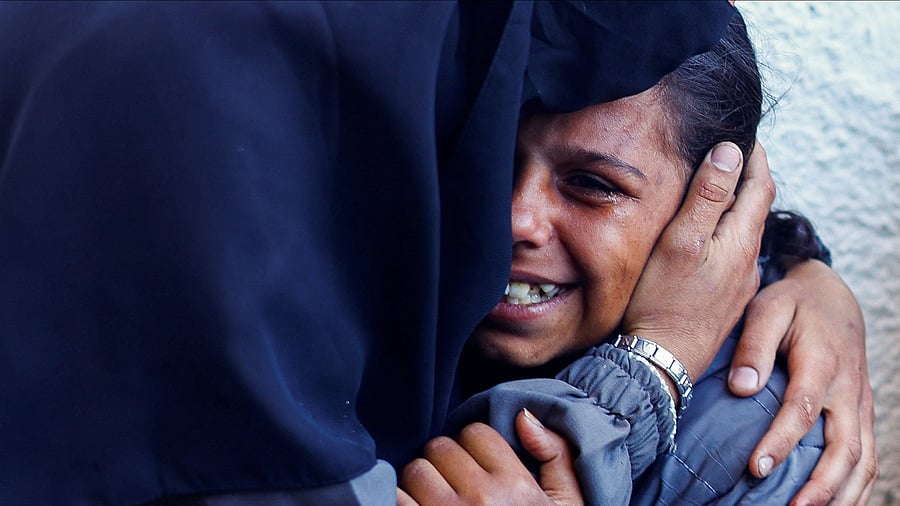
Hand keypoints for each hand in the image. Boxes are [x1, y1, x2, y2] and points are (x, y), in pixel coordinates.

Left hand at [398, 409, 582, 504]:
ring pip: (413, 471)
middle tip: (453, 486)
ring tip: (434, 504)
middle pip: (439, 447)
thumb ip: (557, 456)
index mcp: (517, 487)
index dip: (473, 449)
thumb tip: (524, 416)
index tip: (475, 468)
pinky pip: (392, 500)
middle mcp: (481, 500)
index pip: (475, 433)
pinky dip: (398, 504)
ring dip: (418, 485)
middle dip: (443, 464)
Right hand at [623, 142, 773, 381]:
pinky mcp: (726, 300)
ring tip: (714, 189)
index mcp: (740, 241)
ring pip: (744, 232)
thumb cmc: (663, 303)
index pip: (760, 184)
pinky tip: (705, 238)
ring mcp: (739, 283)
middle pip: (756, 207)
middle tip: (730, 153)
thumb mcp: (681, 241)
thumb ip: (707, 196)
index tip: (743, 133)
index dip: (754, 155)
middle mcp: (747, 261)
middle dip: (747, 176)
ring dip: (735, 206)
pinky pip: (733, 255)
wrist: (662, 362)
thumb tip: (731, 150)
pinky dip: (725, 233)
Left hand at [729, 259, 877, 504]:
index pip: (803, 410)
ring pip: (863, 459)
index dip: (781, 441)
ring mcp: (860, 404)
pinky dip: (856, 487)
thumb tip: (740, 387)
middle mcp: (848, 390)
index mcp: (822, 363)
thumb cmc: (792, 303)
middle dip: (821, 484)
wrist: (832, 295)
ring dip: (841, 493)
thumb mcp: (768, 310)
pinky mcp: (861, 414)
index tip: (756, 468)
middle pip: (844, 446)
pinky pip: (868, 457)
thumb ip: (754, 347)